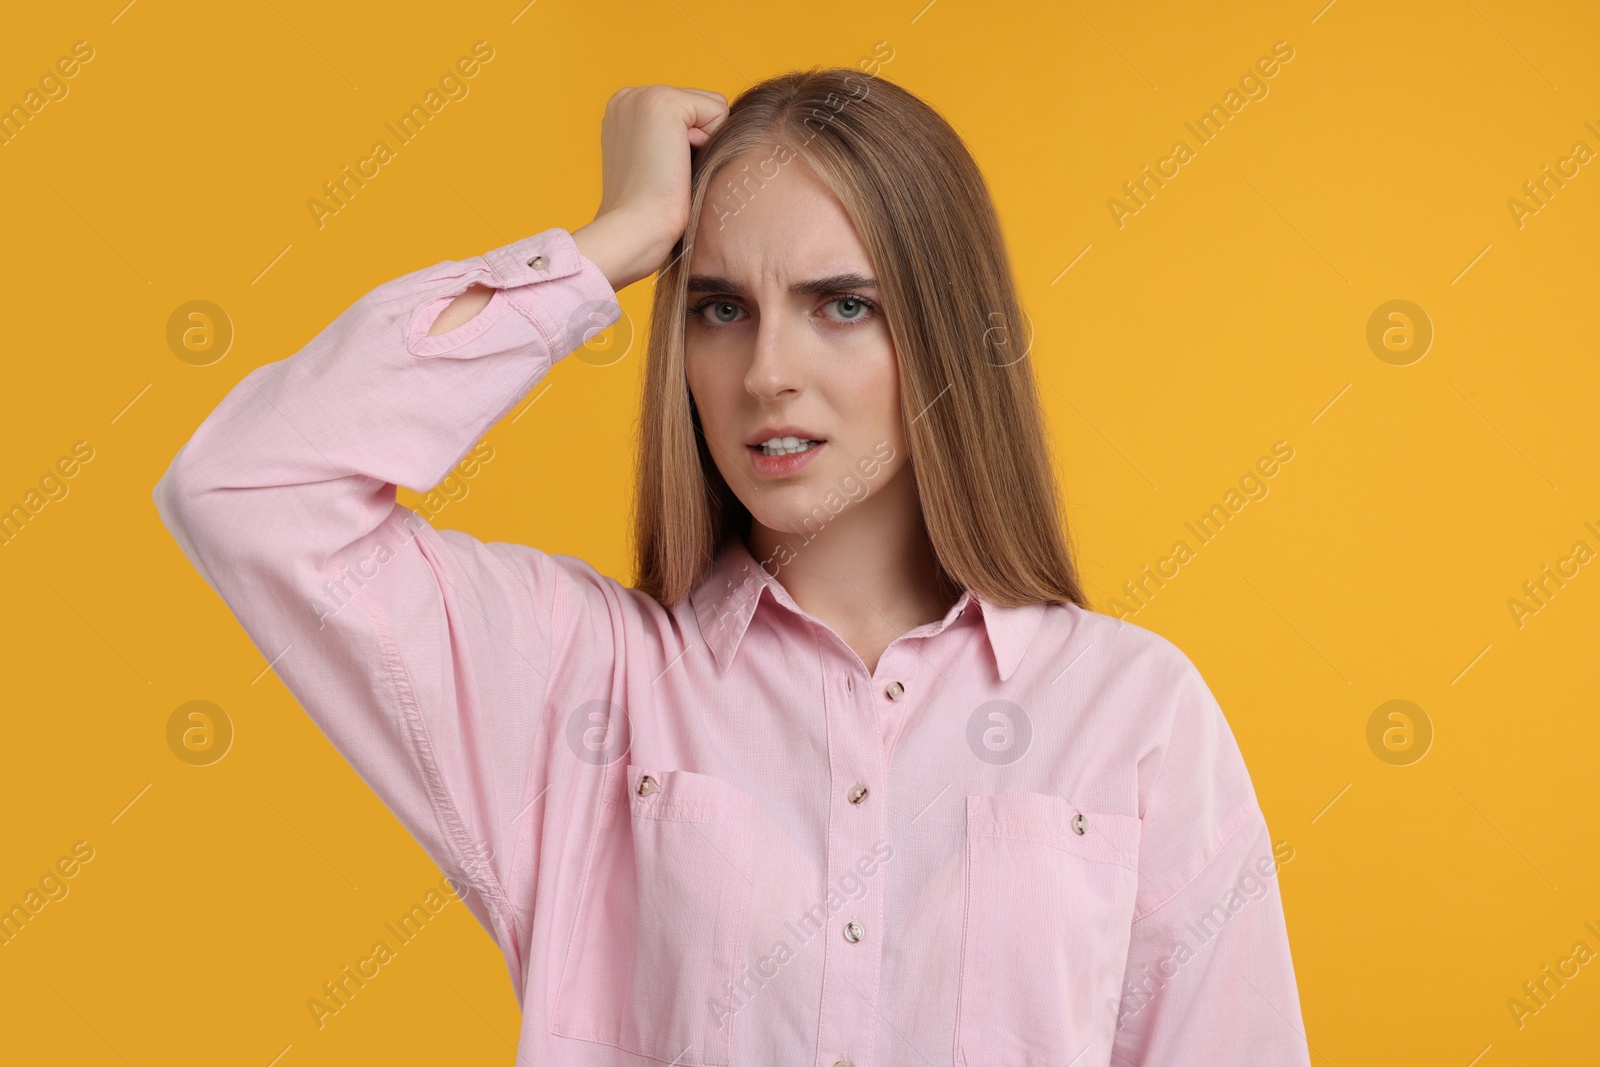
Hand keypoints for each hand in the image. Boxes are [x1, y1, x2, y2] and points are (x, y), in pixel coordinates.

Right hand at [572, 84, 729, 291]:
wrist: (636, 228)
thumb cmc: (649, 212)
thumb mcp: (655, 165)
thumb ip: (673, 139)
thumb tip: (707, 134)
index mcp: (622, 111)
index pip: (685, 112)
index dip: (688, 145)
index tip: (660, 172)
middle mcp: (628, 96)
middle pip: (700, 106)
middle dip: (697, 141)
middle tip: (667, 173)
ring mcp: (642, 95)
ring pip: (710, 106)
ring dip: (703, 142)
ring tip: (672, 168)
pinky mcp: (664, 101)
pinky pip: (718, 108)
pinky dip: (710, 140)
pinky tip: (680, 162)